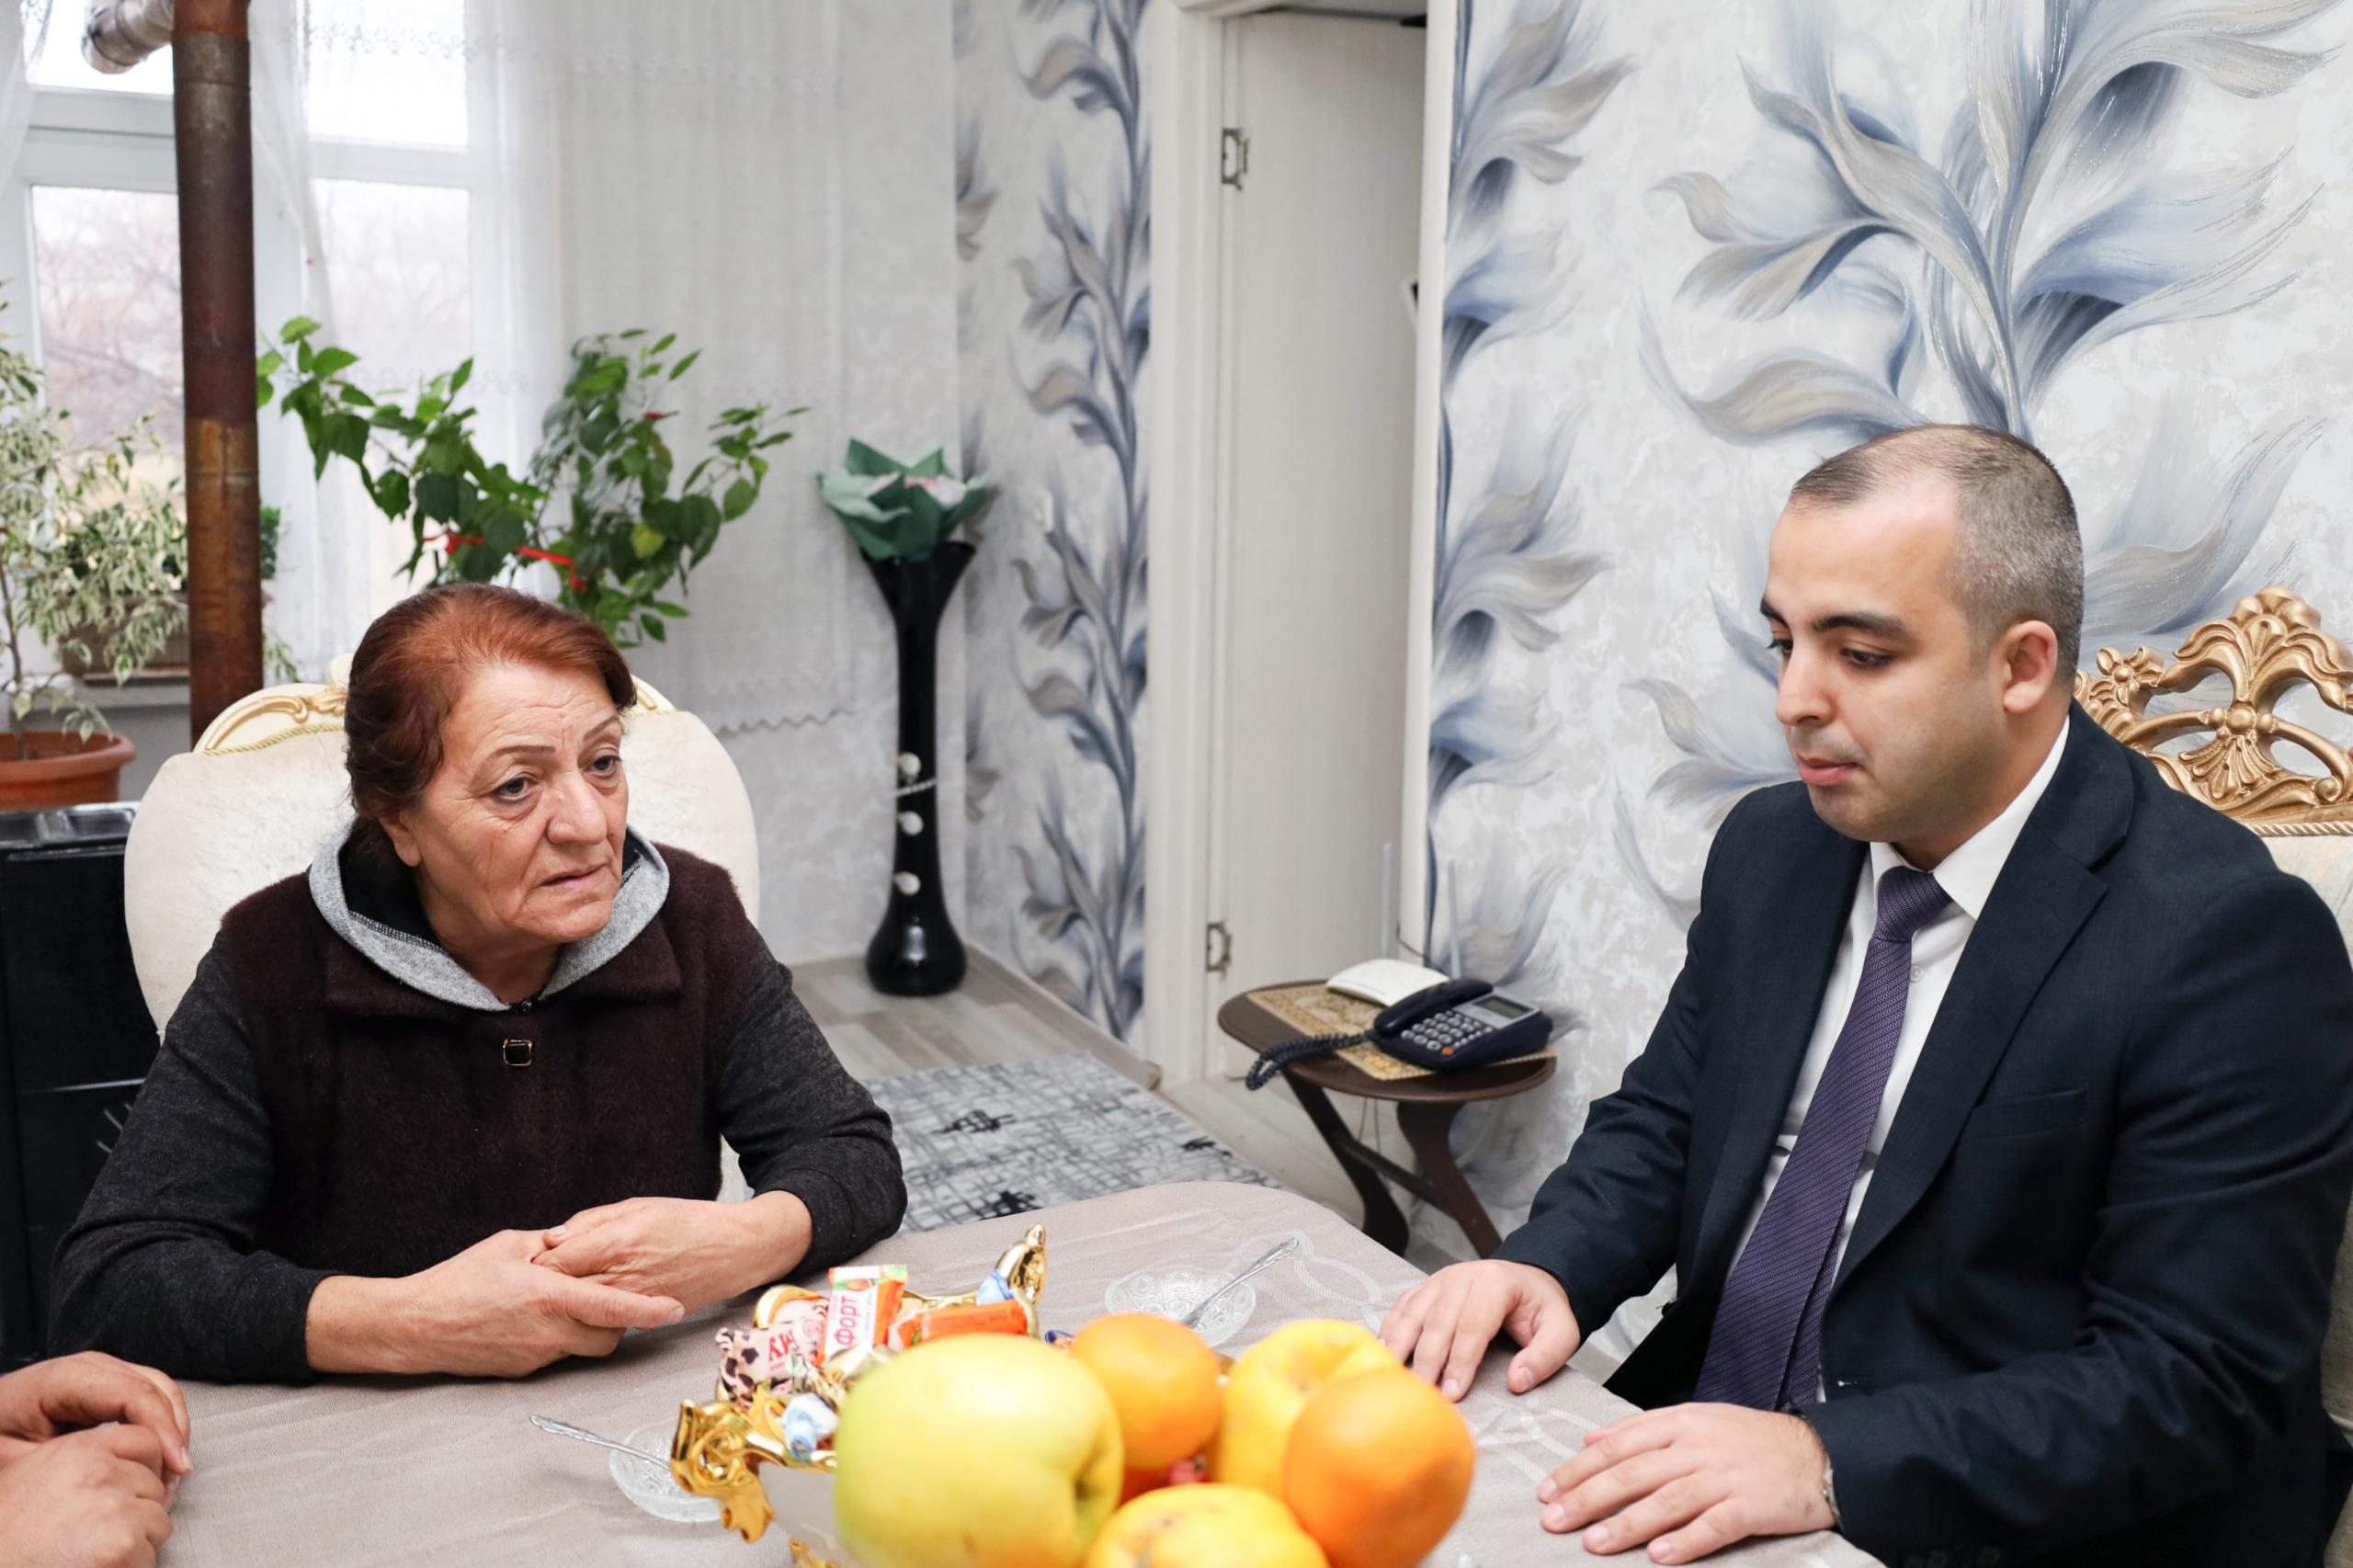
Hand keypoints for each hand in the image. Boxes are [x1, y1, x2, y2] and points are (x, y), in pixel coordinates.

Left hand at [0, 1353, 189, 1478]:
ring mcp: (104, 1372)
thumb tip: (123, 1465)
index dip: (161, 1429)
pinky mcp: (110, 1385)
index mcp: (63, 1378)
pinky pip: (150, 1399)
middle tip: (173, 1481)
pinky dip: (162, 1428)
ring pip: (161, 1391)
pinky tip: (159, 1459)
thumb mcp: (19, 1457)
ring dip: (172, 1432)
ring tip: (169, 1476)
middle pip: (155, 1388)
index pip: (132, 1393)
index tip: (176, 1466)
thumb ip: (70, 1456)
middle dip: (172, 1434)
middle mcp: (91, 1366)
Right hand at [0, 1426, 173, 1567]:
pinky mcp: (122, 1547)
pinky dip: (131, 1567)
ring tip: (94, 1551)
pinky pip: (149, 1557)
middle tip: (100, 1531)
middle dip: (138, 1510)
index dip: (146, 1467)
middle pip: (154, 1486)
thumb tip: (128, 1464)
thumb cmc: (8, 1533)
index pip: (146, 1441)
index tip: (133, 1489)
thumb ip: (84, 1459)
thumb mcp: (34, 1473)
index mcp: (79, 1450)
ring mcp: (115, 1510)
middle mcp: (100, 1474)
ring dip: (137, 1541)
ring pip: (158, 1522)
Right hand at [308, 1229, 684, 1377]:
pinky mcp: (523, 1370)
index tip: (674, 1308)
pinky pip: (558, 1354)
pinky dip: (562, 1337)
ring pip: (585, 1348)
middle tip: (609, 1295)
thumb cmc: (457, 1280)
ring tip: (569, 1302)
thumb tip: (575, 1240)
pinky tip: (539, 1318)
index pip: (614, 1307)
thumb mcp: (508, 1246)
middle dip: (620, 1320)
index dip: (649, 1310)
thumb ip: (549, 1244)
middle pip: (609, 1336)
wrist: (415, 1326)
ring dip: (590, 1329)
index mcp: (549, 1296)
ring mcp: (536, 1355)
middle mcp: (548, 1331)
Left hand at [534, 1193, 811, 1312]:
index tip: (531, 1258)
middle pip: (561, 1291)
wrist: (736, 1250)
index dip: (537, 1261)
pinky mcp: (642, 1319)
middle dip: (544, 1286)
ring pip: (579, 1312)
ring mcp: (631, 1302)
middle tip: (534, 1280)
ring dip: (564, 1304)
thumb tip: (553, 1237)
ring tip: (556, 1294)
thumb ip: (592, 1222)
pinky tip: (588, 1304)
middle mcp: (621, 1276)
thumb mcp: (639, 1206)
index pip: (555, 1260)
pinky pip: (604, 1321)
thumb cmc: (690, 1221)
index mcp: (617, 1242)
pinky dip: (590, 1314)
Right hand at [1378, 1259, 1581, 1400]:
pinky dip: (1390, 1332)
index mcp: (1495, 1283)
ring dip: (1400, 1347)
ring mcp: (1439, 1280)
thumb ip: (1545, 1356)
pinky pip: (1402, 1309)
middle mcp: (1462, 1276)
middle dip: (1428, 1361)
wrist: (1528, 1280)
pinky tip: (1383, 1355)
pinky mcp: (1425, 1288)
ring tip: (1391, 1378)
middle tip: (1421, 1394)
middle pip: (1438, 1321)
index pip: (1474, 1325)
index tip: (1453, 1393)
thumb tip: (1517, 1381)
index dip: (1461, 1361)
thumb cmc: (1541, 1309)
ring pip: (1413, 1314)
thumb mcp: (1562, 1330)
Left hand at [1538, 1404, 1831, 1562]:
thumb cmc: (1754, 1440)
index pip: (1618, 1445)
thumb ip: (1644, 1429)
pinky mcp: (1751, 1506)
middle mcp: (1698, 1447)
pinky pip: (1713, 1526)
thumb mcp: (1698, 1419)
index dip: (1580, 1468)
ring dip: (1625, 1523)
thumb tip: (1592, 1439)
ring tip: (1592, 1543)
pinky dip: (1684, 1542)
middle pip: (1633, 1473)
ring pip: (1665, 1501)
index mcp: (1681, 1423)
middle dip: (1587, 1497)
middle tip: (1554, 1519)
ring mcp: (1725, 1477)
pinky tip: (1658, 1558)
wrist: (1820, 1454)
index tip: (1549, 1489)